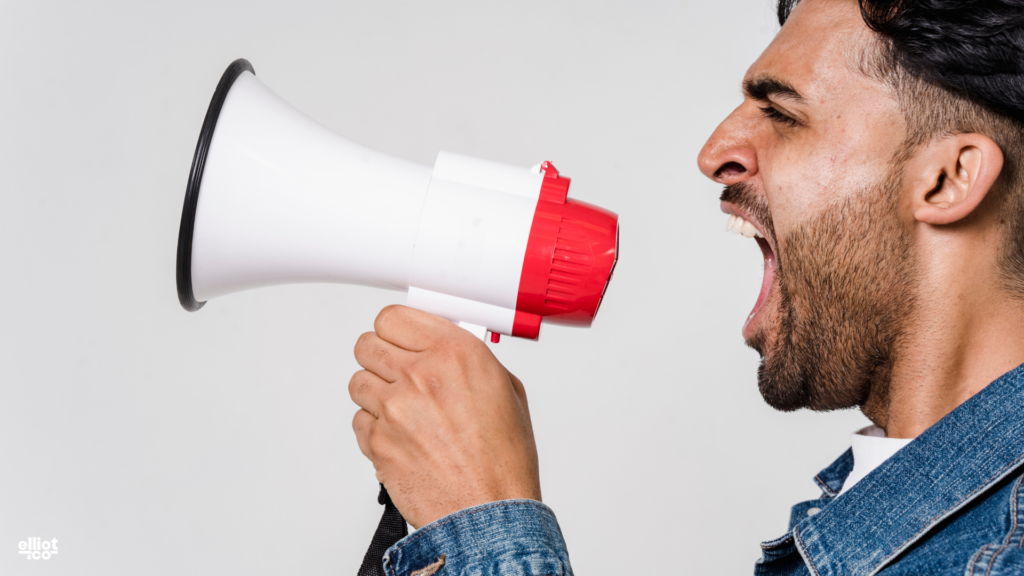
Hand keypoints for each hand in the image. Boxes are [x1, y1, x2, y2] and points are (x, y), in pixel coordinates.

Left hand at [349, 305, 540, 527]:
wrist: (490, 512)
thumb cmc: (503, 461)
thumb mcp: (507, 390)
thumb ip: (471, 361)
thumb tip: (447, 350)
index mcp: (455, 353)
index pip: (394, 317)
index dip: (397, 329)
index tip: (401, 338)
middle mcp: (420, 376)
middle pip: (367, 344)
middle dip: (382, 357)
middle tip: (399, 372)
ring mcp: (394, 409)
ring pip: (358, 382)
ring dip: (376, 392)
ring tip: (403, 410)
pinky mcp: (377, 442)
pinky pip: (359, 420)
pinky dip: (375, 427)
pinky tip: (402, 436)